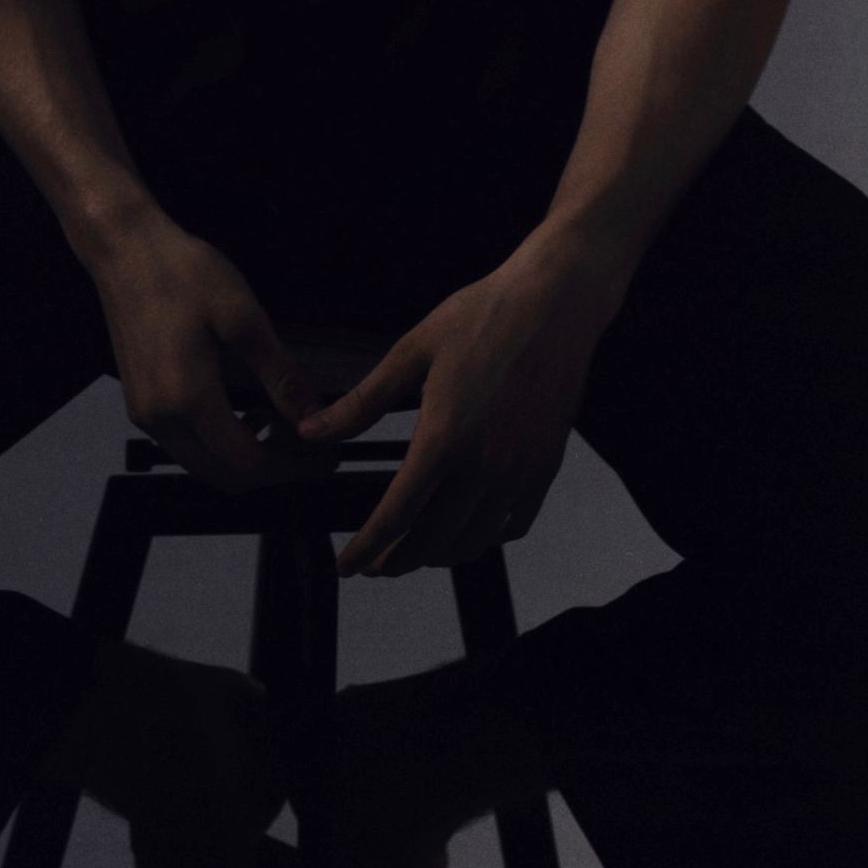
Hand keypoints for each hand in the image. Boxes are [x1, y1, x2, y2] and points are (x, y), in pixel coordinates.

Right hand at [86, 212, 338, 491]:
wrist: (125, 250)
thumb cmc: (182, 273)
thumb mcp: (243, 317)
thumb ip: (279, 374)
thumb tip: (313, 414)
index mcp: (188, 399)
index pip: (248, 464)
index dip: (291, 466)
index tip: (323, 454)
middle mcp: (160, 418)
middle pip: (224, 476)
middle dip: (272, 470)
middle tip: (311, 449)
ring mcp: (145, 413)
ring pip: (203, 465)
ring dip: (245, 459)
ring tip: (284, 429)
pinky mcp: (139, 402)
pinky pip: (185, 445)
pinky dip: (219, 443)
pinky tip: (245, 413)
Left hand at [298, 251, 618, 576]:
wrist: (554, 302)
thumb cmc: (482, 316)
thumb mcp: (412, 351)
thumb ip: (362, 402)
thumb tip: (312, 431)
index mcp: (443, 438)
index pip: (395, 516)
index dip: (367, 548)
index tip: (347, 565)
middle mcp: (483, 465)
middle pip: (432, 540)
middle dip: (398, 559)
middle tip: (378, 562)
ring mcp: (519, 470)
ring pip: (473, 541)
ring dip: (439, 555)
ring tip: (418, 549)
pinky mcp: (545, 465)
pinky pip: (514, 524)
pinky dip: (487, 538)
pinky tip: (471, 528)